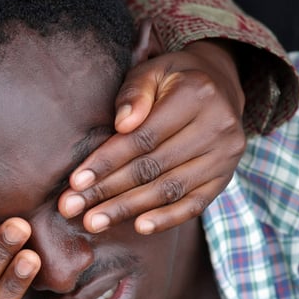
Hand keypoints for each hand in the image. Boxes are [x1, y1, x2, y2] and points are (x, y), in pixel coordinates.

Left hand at [59, 39, 245, 234]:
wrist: (222, 85)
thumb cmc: (173, 79)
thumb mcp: (152, 71)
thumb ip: (134, 93)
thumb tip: (122, 124)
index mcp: (196, 95)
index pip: (143, 137)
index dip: (107, 161)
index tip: (75, 181)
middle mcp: (217, 126)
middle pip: (153, 167)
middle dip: (108, 191)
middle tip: (72, 208)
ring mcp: (225, 154)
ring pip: (170, 189)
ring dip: (128, 209)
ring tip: (93, 221)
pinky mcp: (226, 176)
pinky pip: (196, 204)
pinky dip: (167, 218)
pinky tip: (140, 227)